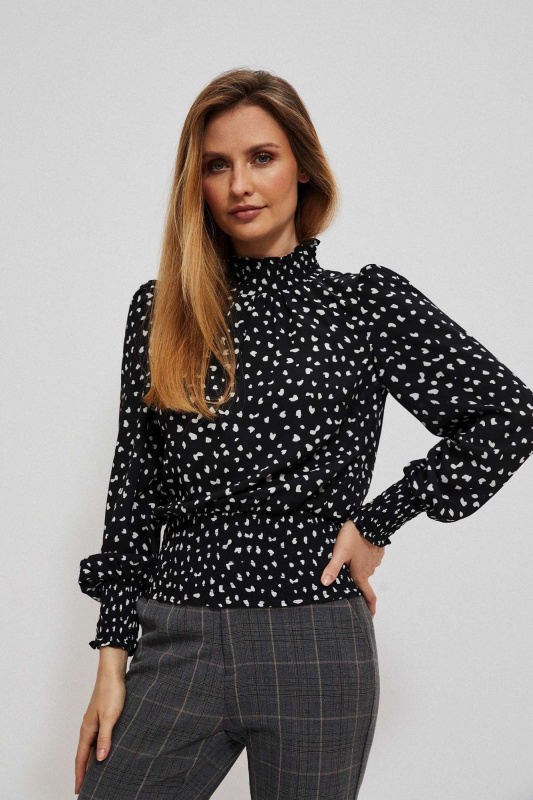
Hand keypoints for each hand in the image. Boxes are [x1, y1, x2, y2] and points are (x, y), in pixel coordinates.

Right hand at [74, 649, 127, 794]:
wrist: (113, 673)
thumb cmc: (111, 693)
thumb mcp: (110, 718)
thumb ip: (105, 738)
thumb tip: (100, 759)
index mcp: (87, 730)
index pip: (81, 758)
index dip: (80, 775)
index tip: (78, 790)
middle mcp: (88, 728)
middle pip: (84, 755)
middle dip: (83, 772)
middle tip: (85, 787)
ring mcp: (94, 722)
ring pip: (90, 747)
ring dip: (90, 761)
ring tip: (94, 775)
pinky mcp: (101, 717)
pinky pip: (96, 739)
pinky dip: (97, 749)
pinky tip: (103, 752)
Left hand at [320, 519, 385, 617]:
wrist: (371, 519)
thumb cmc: (354, 536)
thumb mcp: (340, 551)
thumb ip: (332, 568)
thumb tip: (324, 584)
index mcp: (360, 575)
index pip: (369, 596)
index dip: (370, 608)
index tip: (370, 617)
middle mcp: (369, 570)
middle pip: (362, 581)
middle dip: (355, 584)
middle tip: (345, 581)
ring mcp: (375, 561)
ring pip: (364, 569)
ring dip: (358, 568)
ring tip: (347, 563)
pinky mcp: (377, 552)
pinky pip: (369, 559)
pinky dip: (362, 559)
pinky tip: (355, 552)